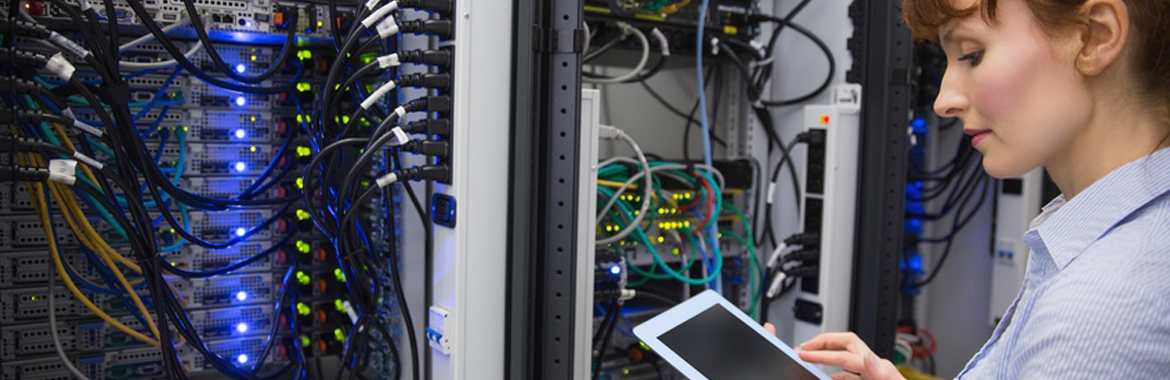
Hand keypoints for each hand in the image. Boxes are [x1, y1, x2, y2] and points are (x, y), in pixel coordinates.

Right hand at [763, 324, 903, 379]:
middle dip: (822, 343)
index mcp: (880, 369)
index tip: (804, 354)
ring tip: (810, 359)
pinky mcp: (874, 379)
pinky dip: (836, 373)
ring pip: (847, 356)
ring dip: (827, 356)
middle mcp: (878, 367)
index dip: (822, 354)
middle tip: (803, 348)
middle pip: (845, 343)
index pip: (844, 356)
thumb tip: (868, 358)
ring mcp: (875, 373)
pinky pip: (852, 372)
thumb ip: (879, 371)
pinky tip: (827, 378)